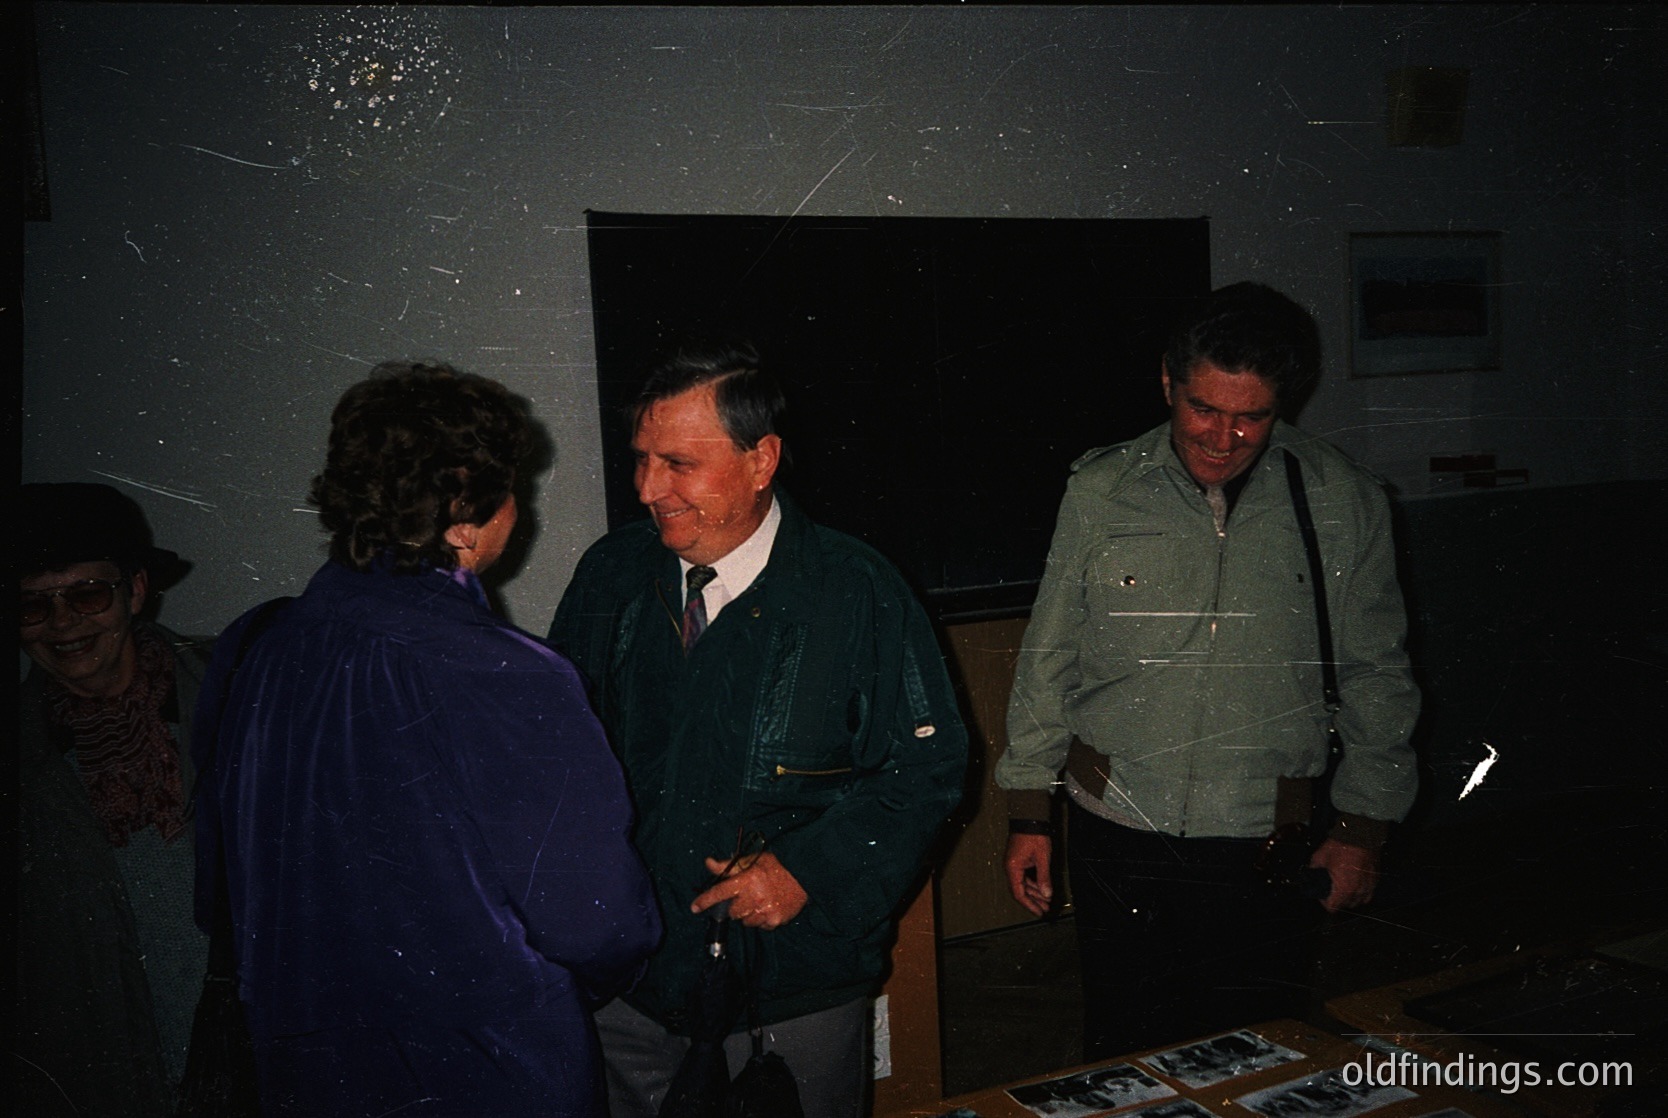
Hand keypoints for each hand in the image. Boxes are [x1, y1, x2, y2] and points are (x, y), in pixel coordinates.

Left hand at [691, 851, 807, 929]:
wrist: (804, 875)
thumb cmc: (777, 866)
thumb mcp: (753, 859)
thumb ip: (729, 865)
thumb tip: (708, 863)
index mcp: (747, 880)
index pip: (720, 892)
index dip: (705, 900)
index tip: (694, 907)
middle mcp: (754, 897)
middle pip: (732, 911)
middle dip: (735, 905)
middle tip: (746, 895)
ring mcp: (765, 911)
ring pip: (745, 921)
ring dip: (748, 913)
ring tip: (760, 900)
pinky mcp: (775, 921)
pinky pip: (760, 926)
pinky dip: (761, 919)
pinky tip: (769, 907)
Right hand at [1005, 833, 1053, 915]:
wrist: (1029, 817)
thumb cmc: (1035, 836)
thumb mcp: (1042, 858)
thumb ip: (1044, 878)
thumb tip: (1047, 894)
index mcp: (1013, 868)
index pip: (1019, 893)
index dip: (1029, 905)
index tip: (1039, 912)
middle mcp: (1010, 868)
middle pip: (1020, 890)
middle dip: (1033, 901)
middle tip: (1045, 909)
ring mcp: (1013, 864)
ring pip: (1023, 884)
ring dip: (1034, 893)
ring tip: (1046, 901)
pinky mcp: (1018, 860)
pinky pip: (1024, 876)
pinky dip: (1033, 883)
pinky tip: (1042, 888)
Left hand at [1309, 837, 1378, 912]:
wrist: (1360, 835)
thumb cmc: (1341, 846)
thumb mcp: (1319, 857)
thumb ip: (1314, 868)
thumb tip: (1310, 872)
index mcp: (1343, 889)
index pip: (1332, 907)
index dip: (1324, 902)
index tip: (1322, 895)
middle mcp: (1357, 891)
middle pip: (1345, 906)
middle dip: (1337, 900)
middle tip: (1331, 890)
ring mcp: (1368, 886)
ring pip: (1359, 901)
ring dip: (1350, 898)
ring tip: (1344, 888)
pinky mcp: (1375, 880)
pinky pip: (1369, 893)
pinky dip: (1362, 892)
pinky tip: (1355, 884)